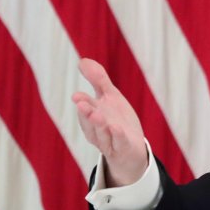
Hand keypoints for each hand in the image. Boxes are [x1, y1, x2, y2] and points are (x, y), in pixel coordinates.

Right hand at [72, 58, 146, 186]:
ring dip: (99, 125)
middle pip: (91, 122)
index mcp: (93, 116)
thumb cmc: (118, 120)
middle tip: (82, 103)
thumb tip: (82, 60)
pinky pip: (119, 143)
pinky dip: (117, 136)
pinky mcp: (123, 148)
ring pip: (102, 134)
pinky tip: (117, 128)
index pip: (87, 109)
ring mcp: (110, 140)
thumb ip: (98, 80)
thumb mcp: (111, 97)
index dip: (83, 102)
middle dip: (86, 113)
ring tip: (97, 115)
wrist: (131, 149)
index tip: (78, 96)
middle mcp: (98, 129)